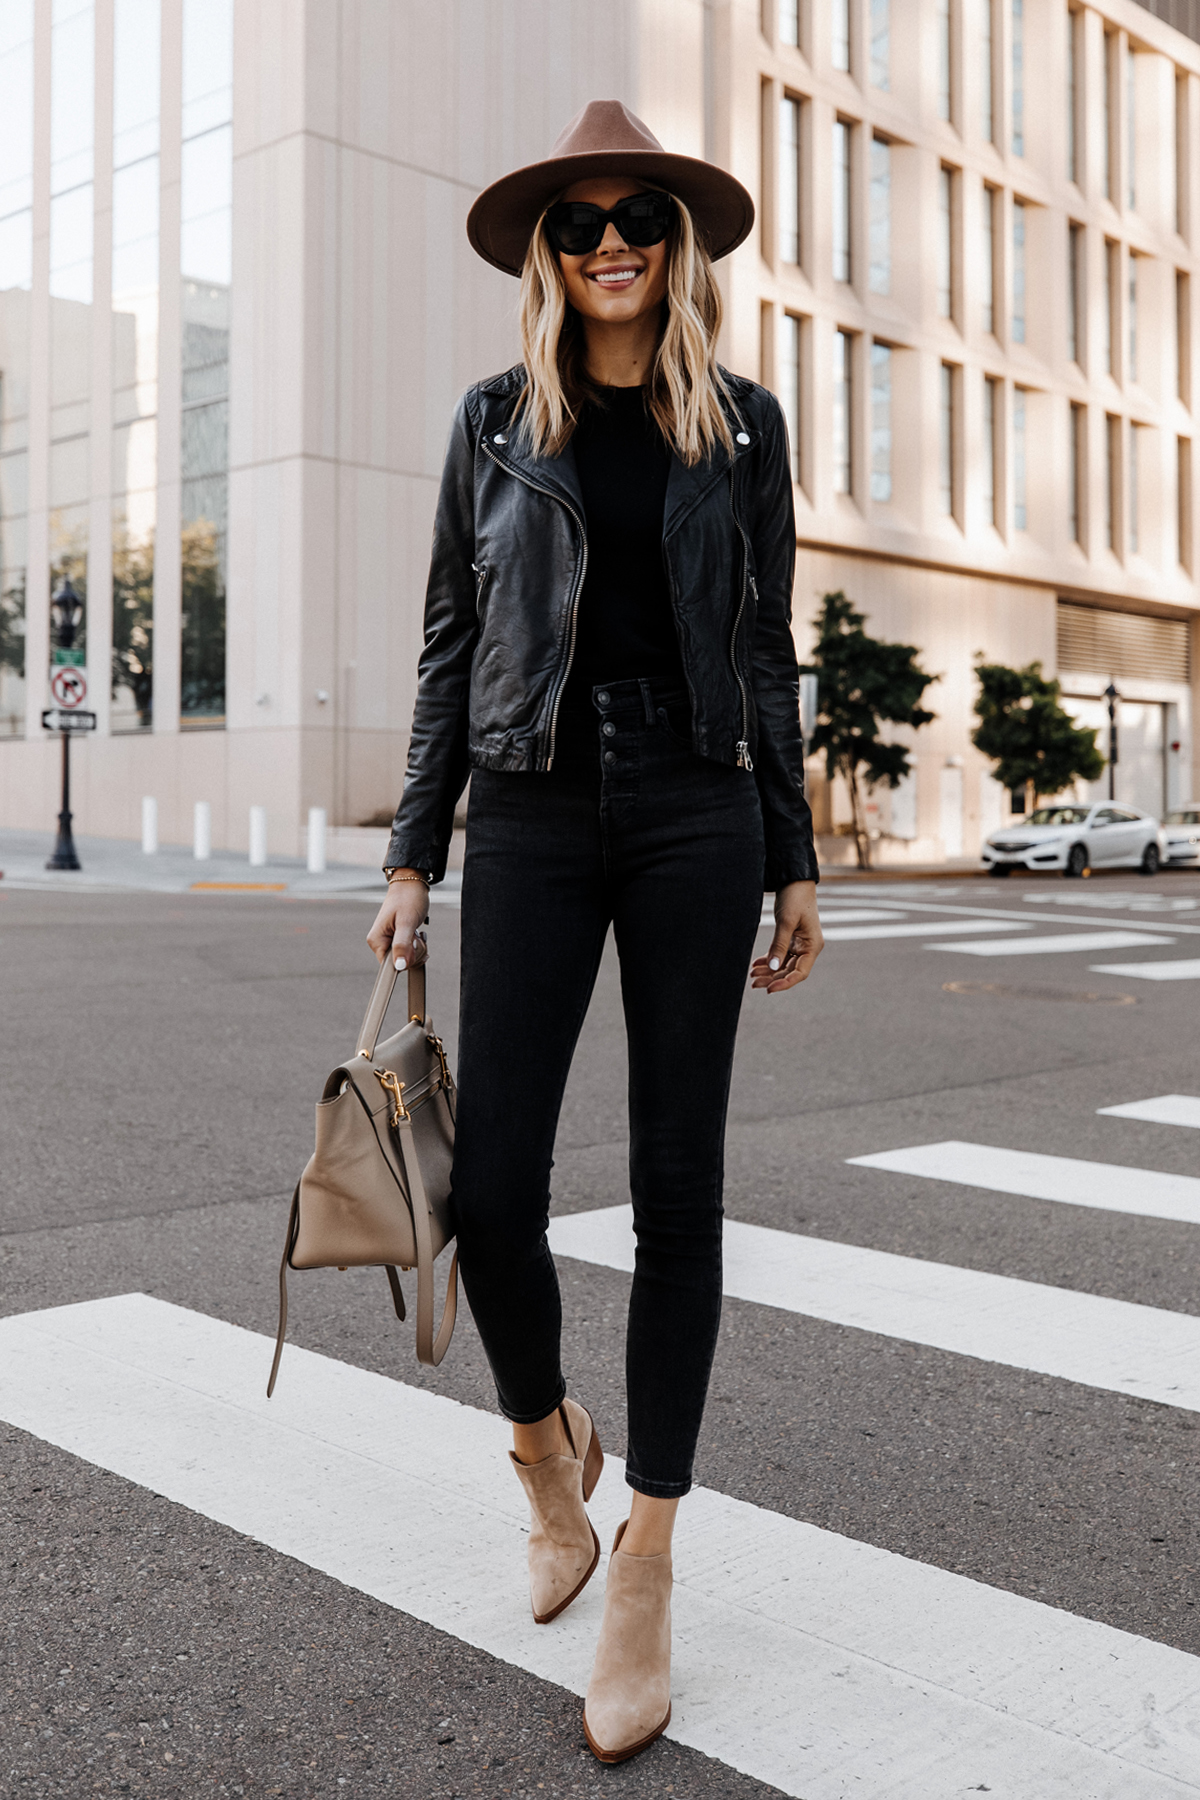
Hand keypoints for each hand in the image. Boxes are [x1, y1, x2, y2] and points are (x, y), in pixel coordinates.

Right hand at [367, 873, 429, 969]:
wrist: (412, 884)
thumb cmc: (408, 898)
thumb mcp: (407, 922)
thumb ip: (402, 945)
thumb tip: (399, 966)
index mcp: (376, 940)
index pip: (390, 966)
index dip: (407, 960)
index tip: (414, 946)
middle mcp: (380, 942)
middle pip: (400, 963)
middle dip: (415, 953)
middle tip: (417, 935)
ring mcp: (388, 941)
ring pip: (407, 958)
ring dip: (418, 948)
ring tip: (417, 932)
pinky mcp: (396, 938)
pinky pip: (409, 951)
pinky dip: (417, 945)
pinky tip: (418, 933)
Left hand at [750, 879, 822, 993]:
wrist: (794, 880)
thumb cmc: (795, 898)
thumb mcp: (786, 922)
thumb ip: (779, 945)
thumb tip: (773, 967)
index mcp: (812, 946)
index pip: (800, 973)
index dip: (785, 983)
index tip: (769, 989)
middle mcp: (808, 947)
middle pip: (790, 971)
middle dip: (772, 978)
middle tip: (754, 983)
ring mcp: (800, 944)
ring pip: (784, 964)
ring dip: (769, 970)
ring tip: (752, 975)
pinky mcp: (791, 938)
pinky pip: (780, 954)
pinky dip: (769, 960)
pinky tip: (756, 964)